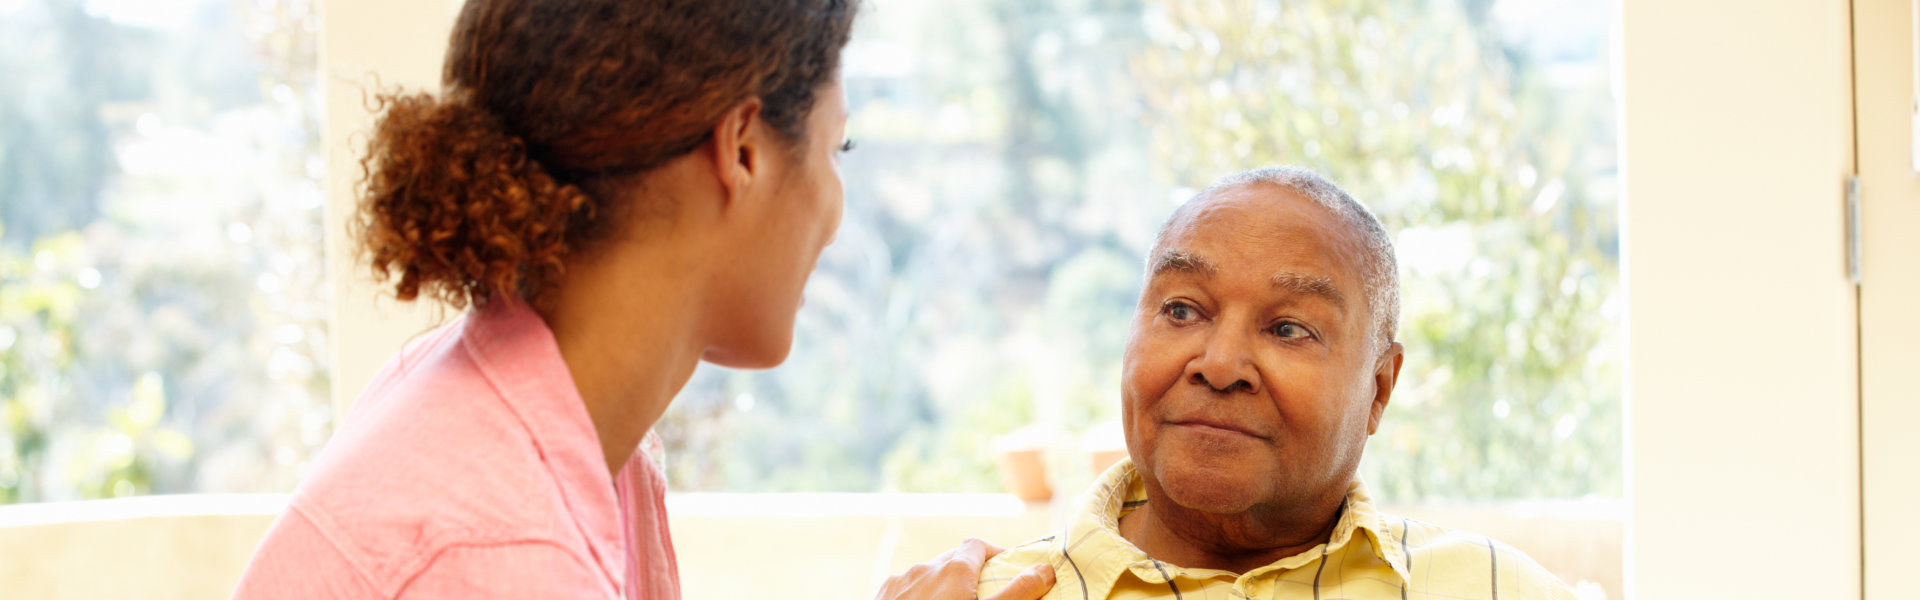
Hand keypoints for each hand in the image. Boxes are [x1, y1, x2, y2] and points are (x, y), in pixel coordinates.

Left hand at [872, 538, 1054, 599]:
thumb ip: (1018, 594)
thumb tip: (1045, 570)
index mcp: (953, 569)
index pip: (977, 545)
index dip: (992, 554)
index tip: (1005, 571)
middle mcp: (925, 568)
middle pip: (952, 560)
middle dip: (968, 573)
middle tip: (983, 597)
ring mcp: (899, 582)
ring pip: (926, 575)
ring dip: (942, 586)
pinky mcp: (882, 596)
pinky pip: (906, 589)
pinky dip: (919, 596)